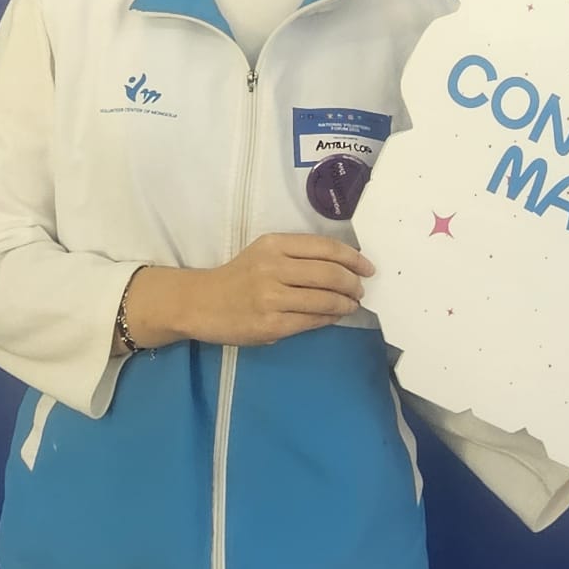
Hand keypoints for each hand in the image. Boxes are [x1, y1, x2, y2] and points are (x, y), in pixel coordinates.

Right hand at [128, 234, 373, 347]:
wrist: (201, 303)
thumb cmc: (238, 278)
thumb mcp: (264, 254)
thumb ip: (298, 257)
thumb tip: (344, 268)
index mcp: (275, 244)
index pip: (325, 247)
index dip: (353, 258)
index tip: (367, 267)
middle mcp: (274, 267)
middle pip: (330, 273)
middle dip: (353, 283)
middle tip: (360, 289)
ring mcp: (272, 297)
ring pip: (325, 299)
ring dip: (346, 303)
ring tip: (352, 304)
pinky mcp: (272, 324)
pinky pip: (312, 321)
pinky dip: (330, 318)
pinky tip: (334, 316)